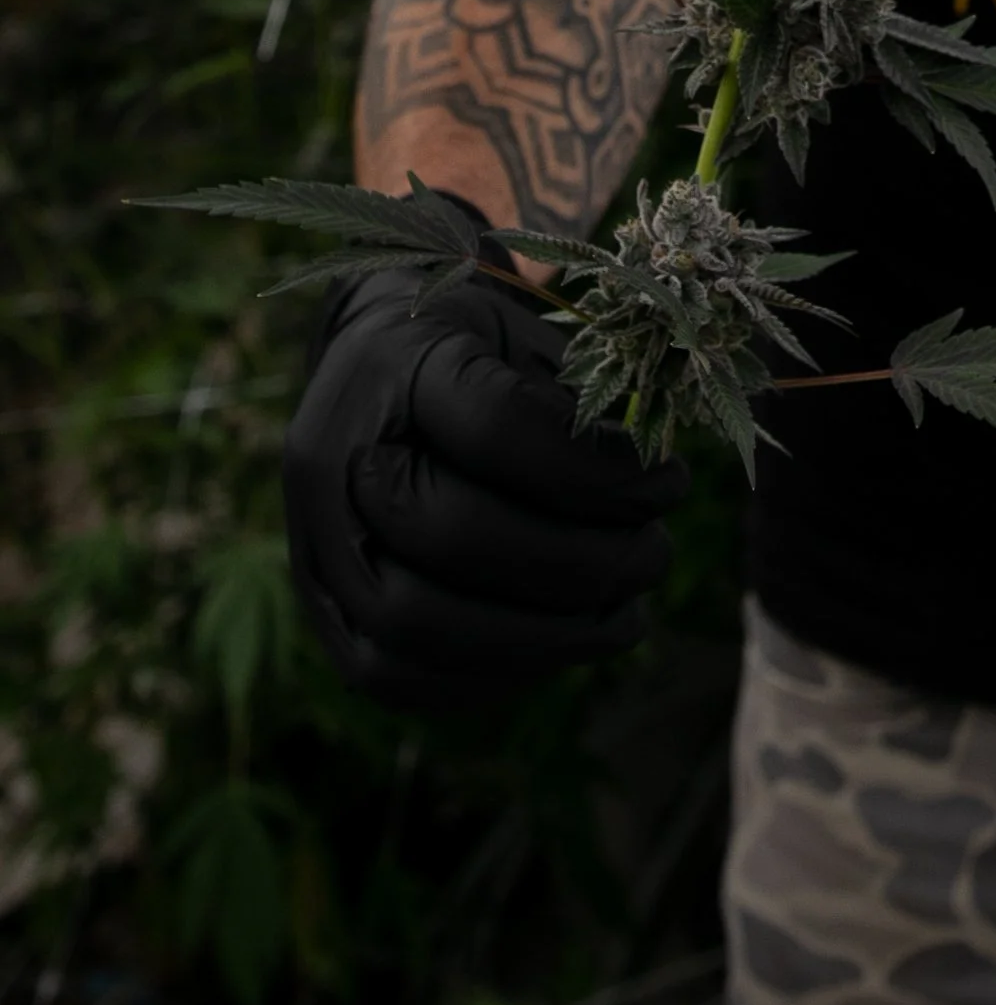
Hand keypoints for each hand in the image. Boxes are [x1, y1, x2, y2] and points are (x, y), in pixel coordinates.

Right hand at [283, 226, 688, 711]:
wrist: (376, 372)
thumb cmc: (478, 347)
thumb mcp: (530, 328)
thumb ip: (583, 390)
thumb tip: (656, 477)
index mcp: (392, 363)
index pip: (495, 427)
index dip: (597, 469)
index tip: (669, 479)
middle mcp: (335, 458)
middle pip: (453, 535)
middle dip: (579, 560)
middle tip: (656, 552)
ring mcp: (317, 544)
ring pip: (418, 625)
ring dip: (546, 634)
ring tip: (629, 610)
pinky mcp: (328, 616)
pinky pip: (402, 677)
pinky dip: (500, 672)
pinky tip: (571, 640)